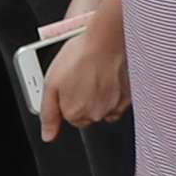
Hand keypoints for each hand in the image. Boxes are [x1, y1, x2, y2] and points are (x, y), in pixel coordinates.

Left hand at [42, 0, 126, 138]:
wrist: (107, 40)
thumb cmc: (79, 56)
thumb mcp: (50, 83)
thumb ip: (48, 113)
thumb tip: (48, 136)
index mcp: (73, 113)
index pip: (67, 117)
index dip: (66, 100)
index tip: (68, 85)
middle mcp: (94, 114)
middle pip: (85, 114)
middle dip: (82, 99)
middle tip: (81, 77)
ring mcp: (112, 106)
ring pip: (101, 109)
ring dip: (97, 97)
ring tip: (94, 75)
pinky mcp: (127, 97)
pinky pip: (117, 104)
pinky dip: (112, 95)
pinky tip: (107, 80)